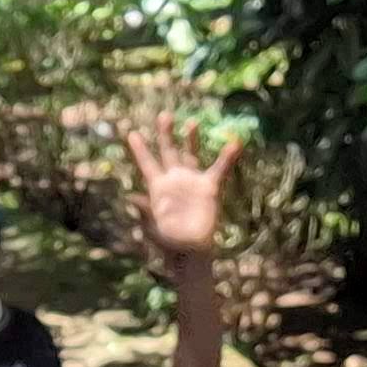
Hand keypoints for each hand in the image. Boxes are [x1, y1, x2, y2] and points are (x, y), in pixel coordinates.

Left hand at [122, 107, 240, 261]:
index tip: (132, 133)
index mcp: (157, 188)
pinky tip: (235, 143)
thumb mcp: (153, 229)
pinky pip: (220, 169)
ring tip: (192, 123)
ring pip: (191, 155)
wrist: (192, 252)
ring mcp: (192, 182)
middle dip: (165, 134)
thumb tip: (131, 198)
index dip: (140, 149)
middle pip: (168, 151)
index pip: (147, 164)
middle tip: (164, 115)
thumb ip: (144, 213)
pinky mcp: (210, 188)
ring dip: (191, 139)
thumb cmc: (169, 243)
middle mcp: (174, 180)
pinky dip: (227, 157)